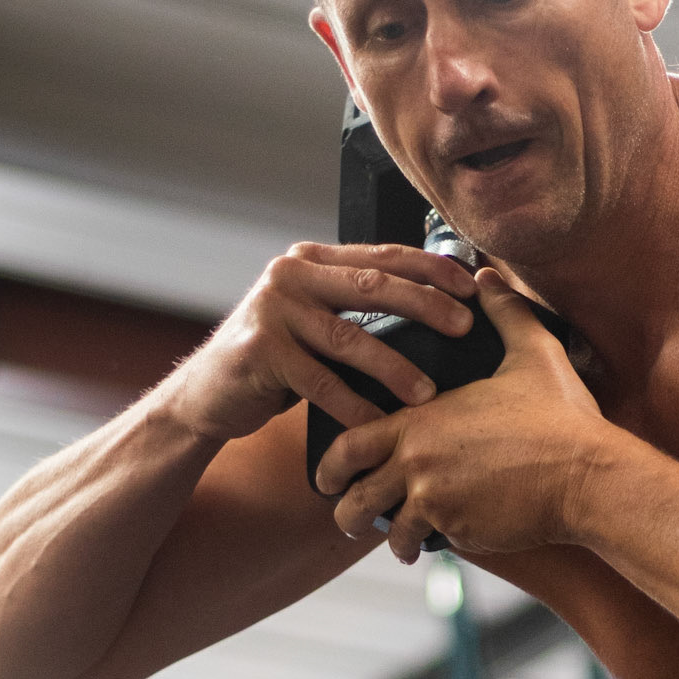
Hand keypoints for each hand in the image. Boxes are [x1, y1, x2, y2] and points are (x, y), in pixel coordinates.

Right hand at [163, 242, 477, 443]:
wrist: (206, 394)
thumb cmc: (276, 362)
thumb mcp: (314, 321)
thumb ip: (356, 307)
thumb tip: (437, 309)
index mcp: (312, 260)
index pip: (383, 255)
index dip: (431, 268)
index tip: (473, 286)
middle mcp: (290, 276)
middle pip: (373, 286)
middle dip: (426, 305)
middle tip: (465, 327)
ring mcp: (272, 311)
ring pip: (349, 338)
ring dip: (395, 367)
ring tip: (428, 393)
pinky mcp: (259, 351)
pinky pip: (321, 383)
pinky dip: (354, 406)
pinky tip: (379, 423)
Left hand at [316, 268, 608, 560]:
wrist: (587, 475)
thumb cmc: (562, 416)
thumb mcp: (534, 352)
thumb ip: (504, 312)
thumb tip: (489, 276)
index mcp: (421, 420)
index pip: (351, 443)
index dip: (333, 462)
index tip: (331, 471)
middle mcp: (417, 462)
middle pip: (355, 494)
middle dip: (343, 508)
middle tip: (344, 513)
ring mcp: (435, 501)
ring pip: (386, 528)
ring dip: (386, 537)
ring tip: (393, 543)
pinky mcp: (460, 531)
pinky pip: (428, 542)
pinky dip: (426, 546)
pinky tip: (435, 546)